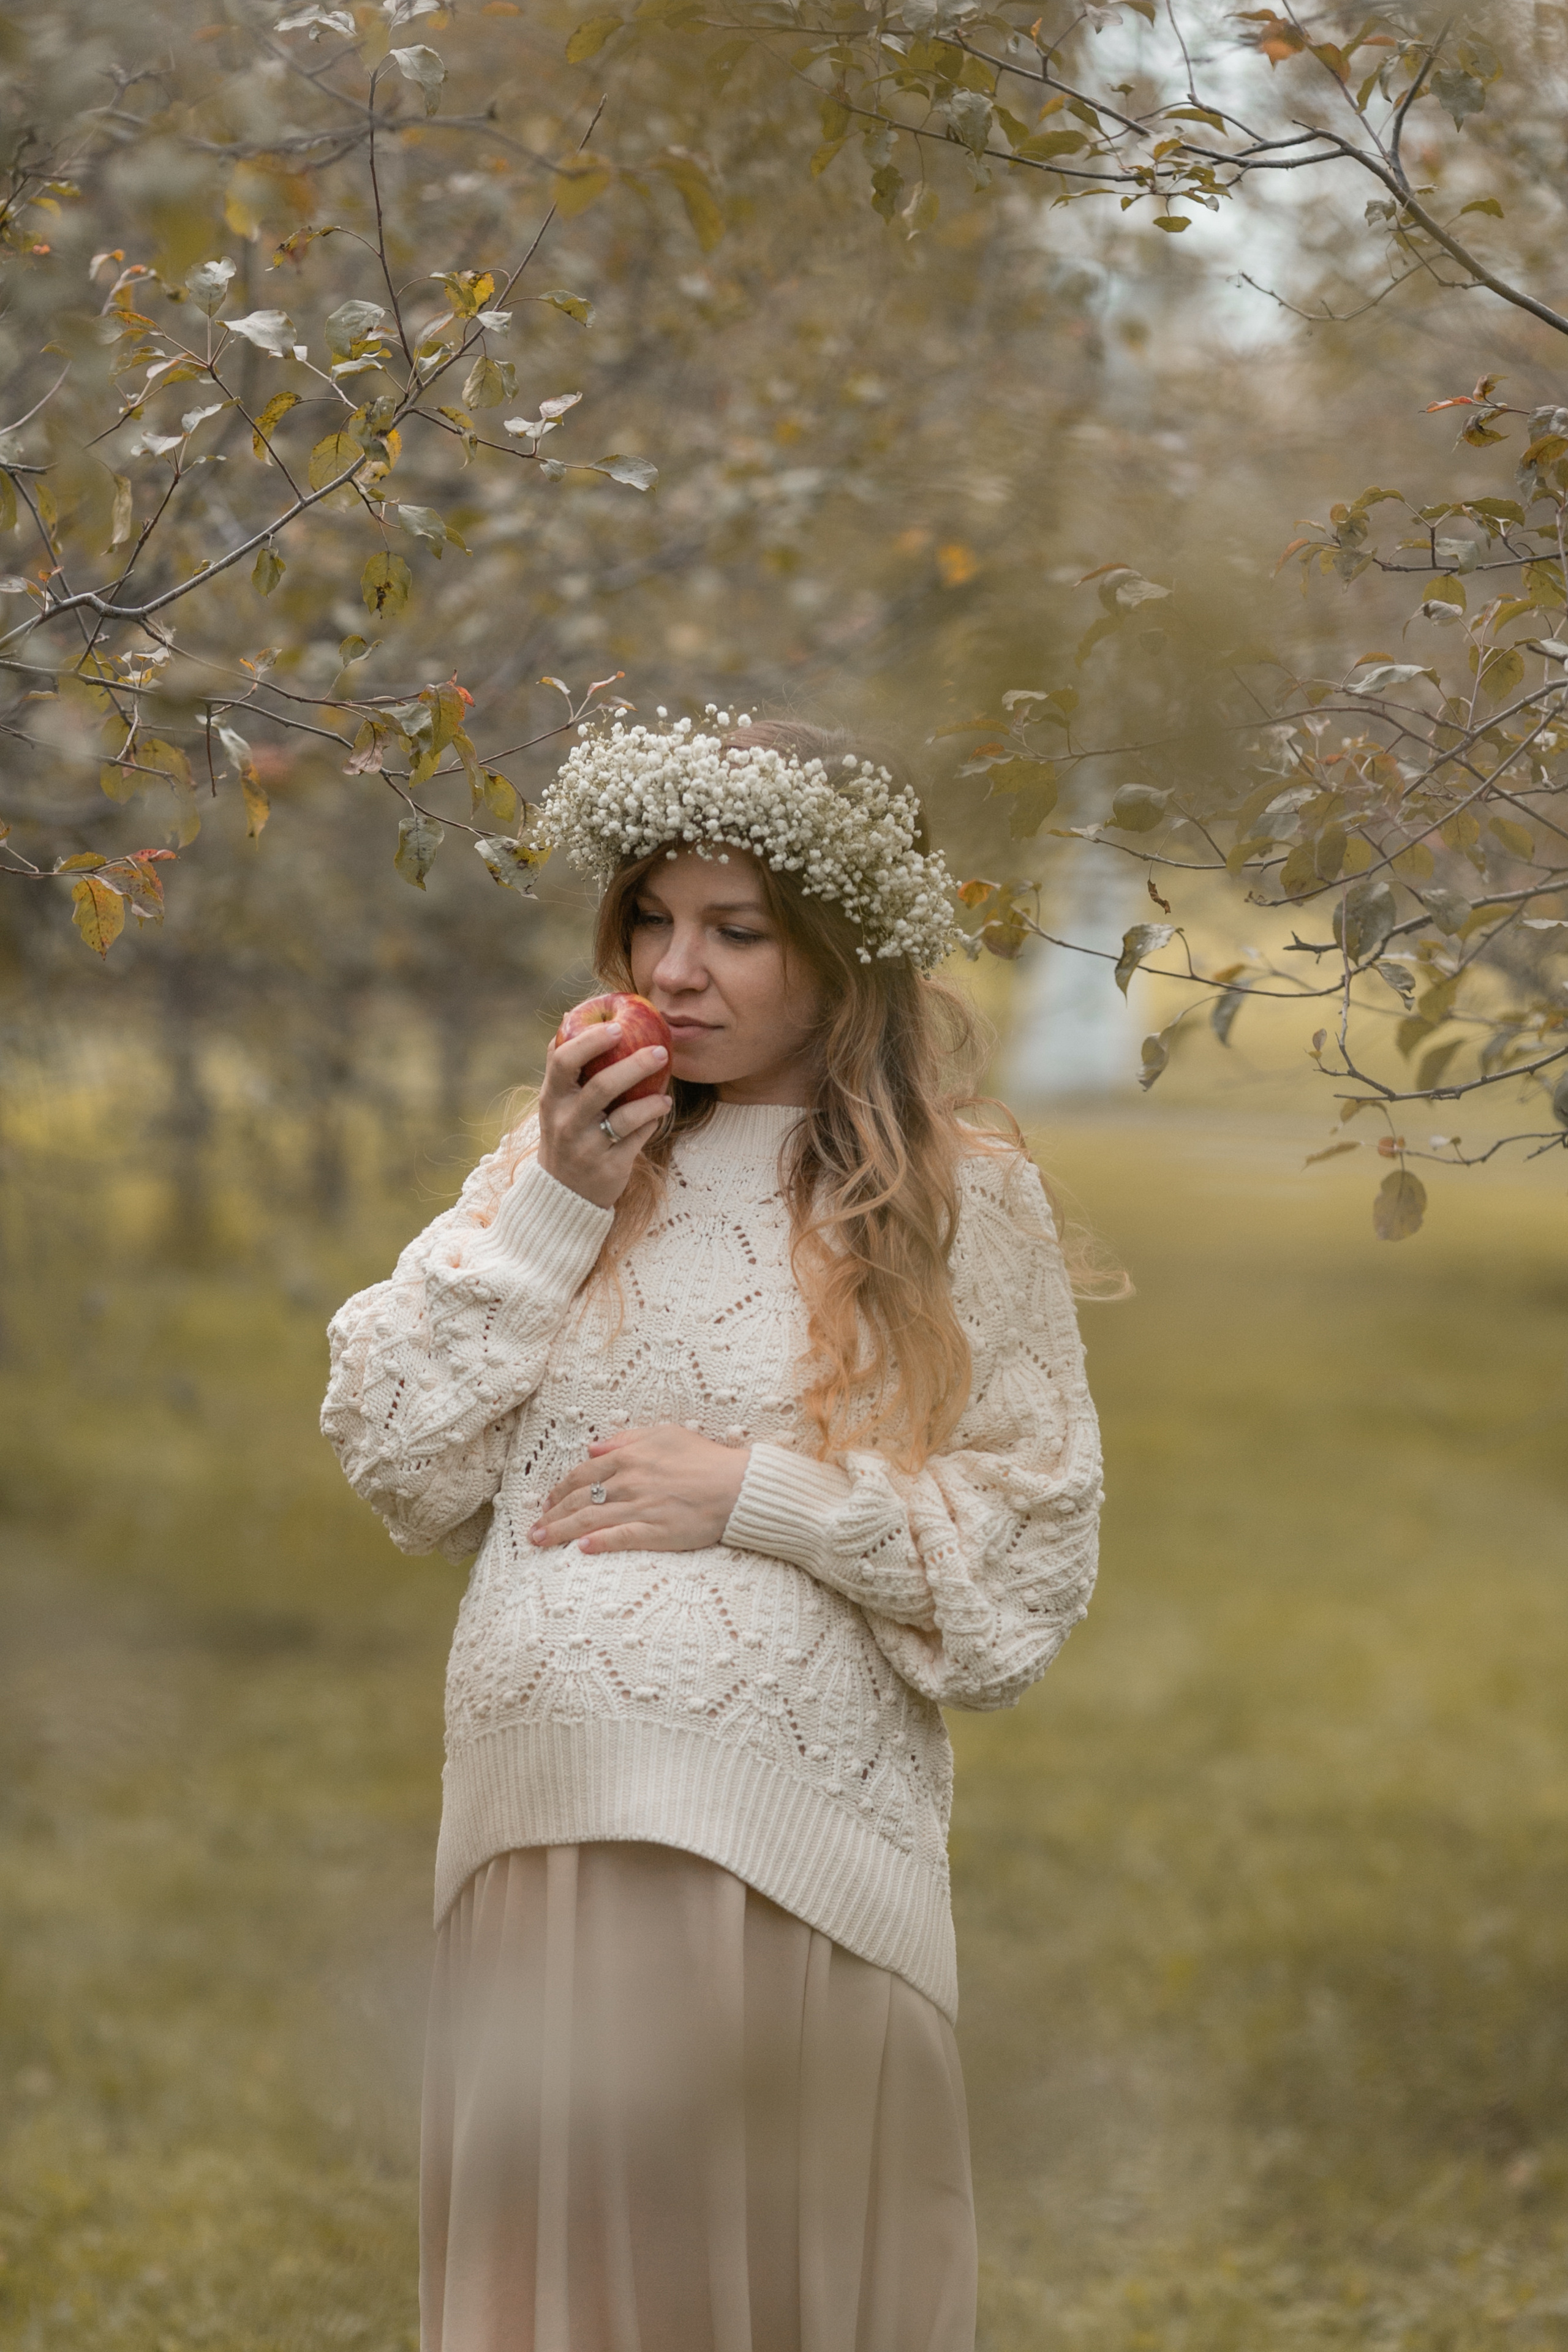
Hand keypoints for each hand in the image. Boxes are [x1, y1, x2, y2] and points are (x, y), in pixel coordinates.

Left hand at [530, 1424, 750, 1553]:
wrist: (738, 1485)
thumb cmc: (705, 1457)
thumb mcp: (665, 1433)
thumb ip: (627, 1439)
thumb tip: (593, 1447)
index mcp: (629, 1457)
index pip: (582, 1473)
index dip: (560, 1489)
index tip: (547, 1502)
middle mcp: (629, 1482)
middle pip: (579, 1499)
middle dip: (551, 1514)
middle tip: (533, 1528)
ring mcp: (641, 1508)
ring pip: (590, 1520)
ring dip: (560, 1532)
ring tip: (540, 1542)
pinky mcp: (655, 1532)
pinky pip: (619, 1538)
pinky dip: (597, 1543)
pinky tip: (579, 1550)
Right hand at [535, 1021, 670, 1208]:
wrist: (562, 1195)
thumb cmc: (565, 1134)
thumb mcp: (554, 1102)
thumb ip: (562, 1064)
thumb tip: (569, 1016)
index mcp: (551, 1099)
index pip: (563, 1061)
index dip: (590, 1040)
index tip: (617, 1026)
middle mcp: (566, 1122)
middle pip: (600, 1086)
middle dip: (634, 1065)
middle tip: (661, 1050)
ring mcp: (587, 1147)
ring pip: (624, 1116)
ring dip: (651, 1099)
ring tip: (665, 1090)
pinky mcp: (609, 1168)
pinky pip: (637, 1139)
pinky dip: (652, 1120)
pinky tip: (661, 1108)